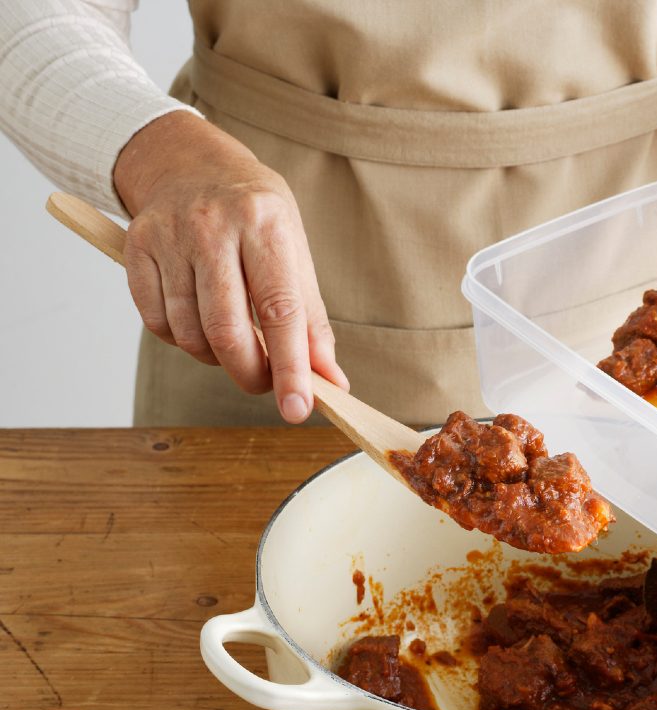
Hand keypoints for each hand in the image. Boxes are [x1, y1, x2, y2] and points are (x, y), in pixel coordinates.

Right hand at [114, 111, 347, 422]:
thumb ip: (311, 321)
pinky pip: (157, 324)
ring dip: (215, 357)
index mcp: (265, 224)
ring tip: (232, 340)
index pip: (281, 311)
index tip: (299, 409)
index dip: (291, 368)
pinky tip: (198, 321)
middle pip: (227, 330)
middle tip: (263, 383)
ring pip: (189, 334)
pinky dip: (182, 340)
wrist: (190, 162)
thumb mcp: (295, 254)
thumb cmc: (255, 218)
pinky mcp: (136, 249)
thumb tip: (331, 382)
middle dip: (250, 374)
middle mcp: (213, 227)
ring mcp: (169, 236)